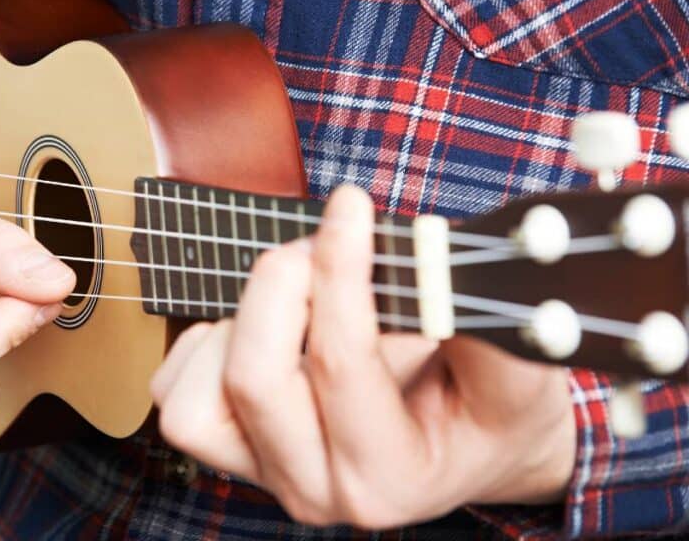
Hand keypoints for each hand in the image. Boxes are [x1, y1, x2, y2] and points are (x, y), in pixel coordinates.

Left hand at [151, 186, 574, 527]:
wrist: (466, 446)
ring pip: (197, 395)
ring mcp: (264, 473)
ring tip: (299, 294)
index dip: (342, 272)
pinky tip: (262, 326)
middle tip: (319, 243)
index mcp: (391, 477)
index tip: (351, 206)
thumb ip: (491, 330)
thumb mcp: (519, 377)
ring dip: (241, 320)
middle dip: (280, 286)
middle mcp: (318, 490)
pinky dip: (206, 343)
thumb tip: (434, 265)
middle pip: (254, 379)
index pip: (342, 365)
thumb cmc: (489, 409)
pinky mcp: (229, 449)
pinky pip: (176, 391)